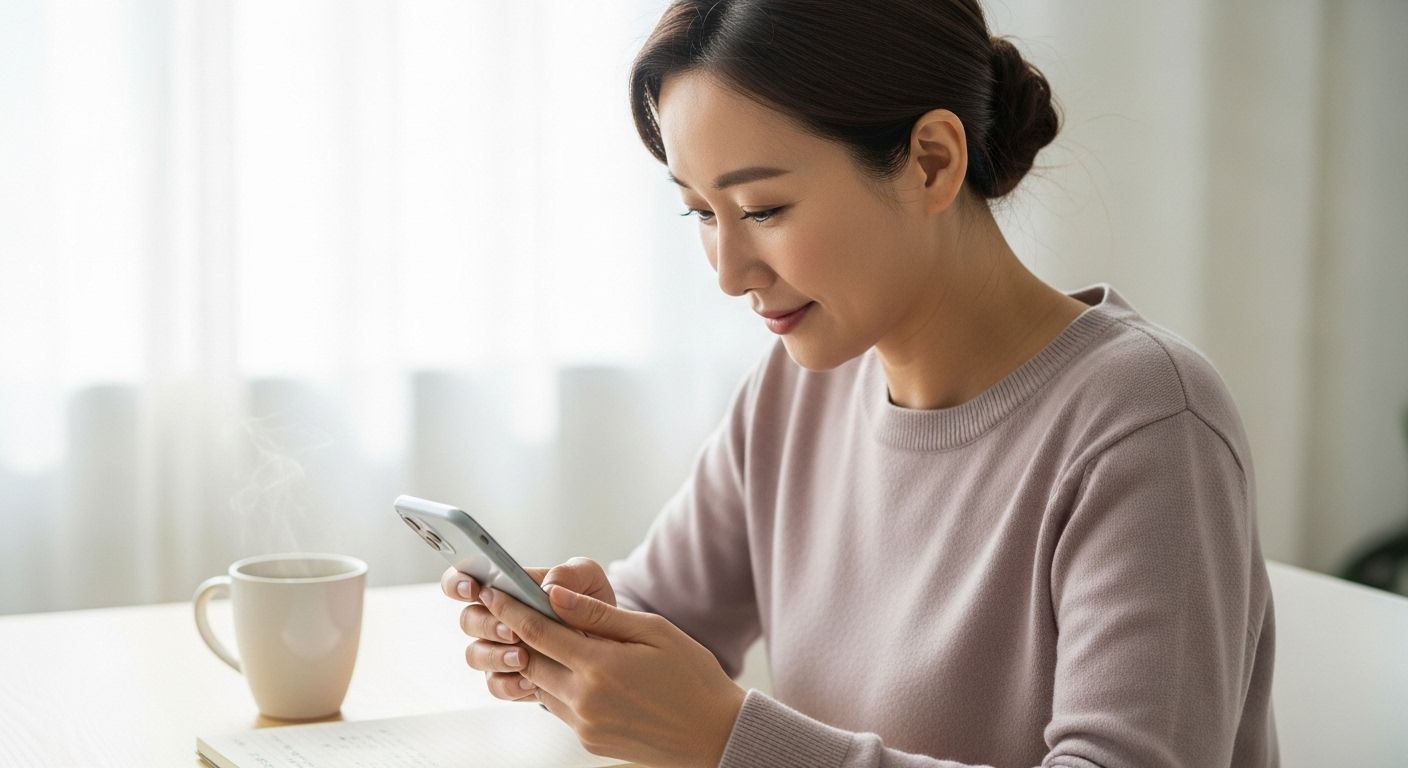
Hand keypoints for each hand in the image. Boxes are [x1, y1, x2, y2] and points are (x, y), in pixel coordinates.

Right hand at [440, 557, 617, 701]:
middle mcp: (494, 618)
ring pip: (475, 654)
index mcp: (504, 587)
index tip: (474, 589)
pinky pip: (496, 685)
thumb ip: (570, 573)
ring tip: (523, 658)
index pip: (463, 580)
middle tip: (513, 630)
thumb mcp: (588, 579)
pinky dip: (511, 684)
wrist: (607, 644)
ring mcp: (497, 649)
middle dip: (487, 624)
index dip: (458, 583)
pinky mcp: (509, 678)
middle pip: (468, 620)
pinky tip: (532, 682)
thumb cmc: (588, 604)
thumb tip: (549, 587)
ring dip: (496, 656)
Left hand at [479, 579, 745, 767]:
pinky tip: (571, 670)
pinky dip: (555, 686)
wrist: (713, 733)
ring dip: (534, 661)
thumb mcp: (652, 632)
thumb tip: (556, 594)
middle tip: (504, 609)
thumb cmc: (692, 677)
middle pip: (529, 660)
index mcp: (599, 667)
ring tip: (541, 638)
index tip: (493, 591)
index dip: (510, 609)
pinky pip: (558, 708)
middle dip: (513, 632)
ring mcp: (585, 724)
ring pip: (540, 686)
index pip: (538, 631)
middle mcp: (585, 700)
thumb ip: (599, 614)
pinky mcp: (589, 740)